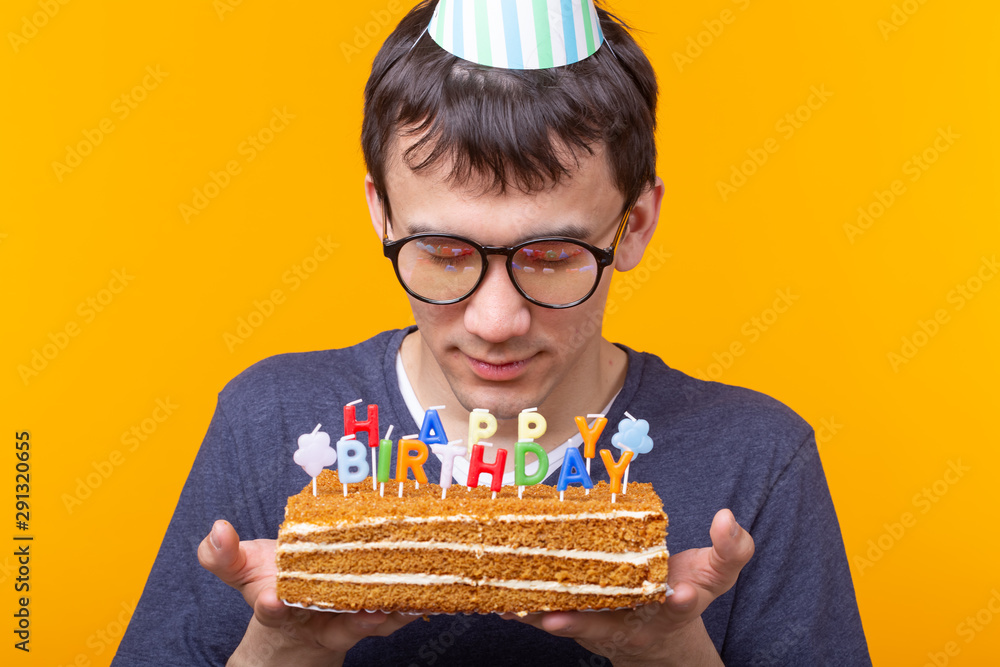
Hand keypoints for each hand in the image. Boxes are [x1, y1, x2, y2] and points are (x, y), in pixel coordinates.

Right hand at [197, 519, 415, 665]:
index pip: (274, 610)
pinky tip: (428, 592)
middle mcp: (316, 619)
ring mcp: (347, 621)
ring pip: (371, 623)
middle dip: (351, 617)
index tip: (273, 599)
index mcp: (279, 607)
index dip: (273, 605)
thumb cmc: (272, 583)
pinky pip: (394, 616)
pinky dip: (409, 605)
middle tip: (368, 609)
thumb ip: (222, 554)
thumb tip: (217, 529)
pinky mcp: (373, 617)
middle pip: (333, 622)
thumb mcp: (242, 570)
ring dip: (391, 613)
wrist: (298, 618)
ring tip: (408, 599)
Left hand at [503, 509, 753, 666]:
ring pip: (570, 626)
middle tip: (557, 619)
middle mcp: (637, 622)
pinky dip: (529, 613)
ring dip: (542, 619)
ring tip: (516, 610)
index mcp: (676, 606)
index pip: (683, 603)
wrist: (662, 633)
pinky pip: (553, 620)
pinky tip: (504, 604)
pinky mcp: (583, 625)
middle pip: (609, 625)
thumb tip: (727, 518)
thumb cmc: (687, 589)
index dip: (682, 598)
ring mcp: (607, 627)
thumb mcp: (717, 571)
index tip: (680, 593)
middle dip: (583, 623)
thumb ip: (732, 548)